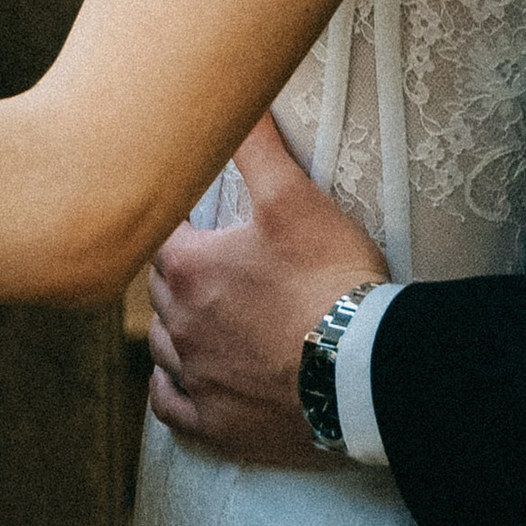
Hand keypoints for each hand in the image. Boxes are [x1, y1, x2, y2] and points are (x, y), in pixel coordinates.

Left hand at [146, 117, 385, 471]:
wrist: (365, 372)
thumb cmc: (331, 281)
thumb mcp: (296, 199)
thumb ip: (258, 147)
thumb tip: (240, 101)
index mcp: (190, 270)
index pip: (161, 238)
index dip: (179, 227)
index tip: (195, 223)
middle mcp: (181, 326)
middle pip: (161, 292)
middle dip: (179, 275)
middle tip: (208, 265)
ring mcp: (198, 379)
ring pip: (161, 347)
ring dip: (174, 329)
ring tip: (198, 317)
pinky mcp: (217, 424)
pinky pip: (170, 407)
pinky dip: (171, 390)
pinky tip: (181, 380)